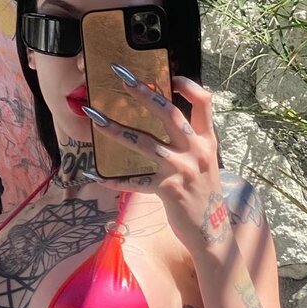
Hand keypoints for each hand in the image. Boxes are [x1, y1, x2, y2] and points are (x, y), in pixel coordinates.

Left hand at [81, 67, 230, 253]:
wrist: (211, 230)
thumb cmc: (203, 194)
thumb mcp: (205, 163)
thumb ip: (190, 143)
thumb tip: (166, 123)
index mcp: (207, 141)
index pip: (204, 102)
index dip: (188, 85)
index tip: (169, 76)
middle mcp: (196, 151)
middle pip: (168, 113)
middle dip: (143, 92)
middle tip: (121, 76)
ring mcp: (182, 170)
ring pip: (144, 143)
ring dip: (116, 129)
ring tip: (95, 117)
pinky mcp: (168, 190)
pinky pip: (136, 181)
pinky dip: (115, 180)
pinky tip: (95, 176)